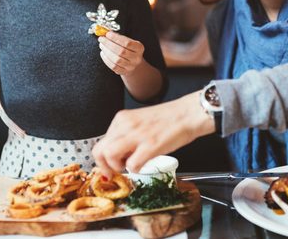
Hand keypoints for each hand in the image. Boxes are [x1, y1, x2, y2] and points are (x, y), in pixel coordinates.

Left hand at [92, 92, 214, 177]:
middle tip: (114, 172)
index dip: (103, 158)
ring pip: (110, 156)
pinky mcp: (150, 146)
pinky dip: (137, 170)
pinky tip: (145, 165)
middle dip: (104, 166)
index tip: (109, 166)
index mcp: (122, 119)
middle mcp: (125, 125)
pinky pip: (132, 165)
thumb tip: (117, 154)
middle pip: (99, 150)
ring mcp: (137, 135)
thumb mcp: (139, 122)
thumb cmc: (168, 120)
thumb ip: (126, 135)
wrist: (188, 114)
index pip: (101, 142)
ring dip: (117, 167)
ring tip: (130, 166)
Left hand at [98, 31, 144, 75]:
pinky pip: (113, 66)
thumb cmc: (129, 50)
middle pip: (121, 51)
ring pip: (116, 59)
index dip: (116, 38)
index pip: (127, 43)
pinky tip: (103, 53)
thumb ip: (119, 37)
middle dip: (108, 44)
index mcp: (139, 48)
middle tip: (101, 39)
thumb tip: (106, 32)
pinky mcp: (124, 72)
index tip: (107, 34)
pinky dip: (106, 59)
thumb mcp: (128, 41)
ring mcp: (130, 66)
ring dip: (106, 51)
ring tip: (101, 45)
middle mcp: (136, 58)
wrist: (134, 63)